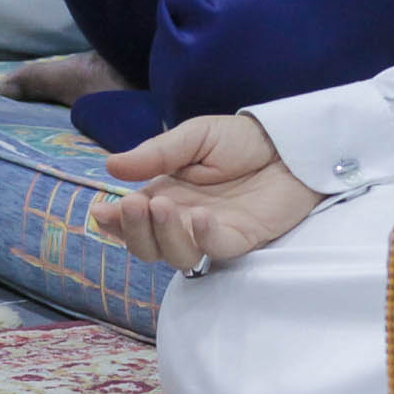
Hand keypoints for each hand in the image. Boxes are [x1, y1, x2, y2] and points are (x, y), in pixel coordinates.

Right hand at [93, 113, 321, 268]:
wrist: (291, 142)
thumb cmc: (242, 140)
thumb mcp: (195, 136)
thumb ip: (157, 153)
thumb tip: (111, 166)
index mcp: (166, 195)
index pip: (131, 221)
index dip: (113, 222)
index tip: (102, 211)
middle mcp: (184, 220)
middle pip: (147, 247)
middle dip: (134, 231)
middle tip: (137, 204)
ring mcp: (212, 233)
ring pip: (177, 257)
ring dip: (164, 237)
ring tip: (164, 207)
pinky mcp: (242, 238)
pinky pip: (217, 251)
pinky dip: (205, 239)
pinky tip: (201, 217)